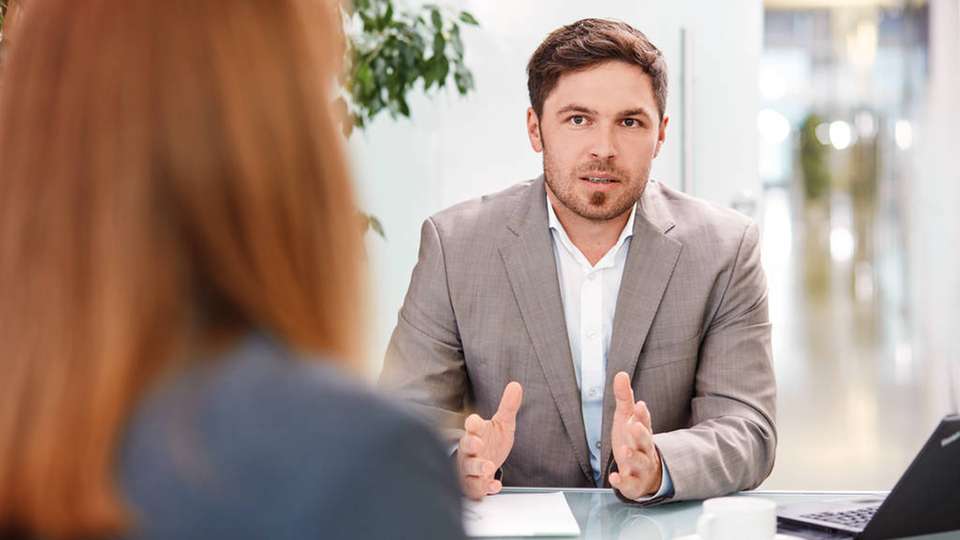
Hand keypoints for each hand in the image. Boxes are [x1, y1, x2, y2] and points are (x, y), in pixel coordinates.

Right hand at [456, 381, 522, 499]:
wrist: (485, 464)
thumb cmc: (490, 442)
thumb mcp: (501, 424)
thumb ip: (508, 407)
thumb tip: (516, 385)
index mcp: (476, 432)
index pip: (471, 425)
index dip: (472, 423)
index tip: (475, 421)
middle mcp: (470, 450)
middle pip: (465, 446)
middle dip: (470, 445)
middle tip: (478, 444)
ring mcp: (470, 468)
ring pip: (468, 468)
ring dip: (477, 468)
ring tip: (488, 467)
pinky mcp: (474, 484)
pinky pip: (475, 488)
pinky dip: (485, 487)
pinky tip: (495, 485)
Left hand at [608, 371, 661, 498]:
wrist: (644, 473)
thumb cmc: (633, 442)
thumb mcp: (626, 419)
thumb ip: (624, 399)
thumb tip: (620, 374)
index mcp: (642, 432)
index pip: (645, 422)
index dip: (642, 415)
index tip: (639, 405)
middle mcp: (644, 449)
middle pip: (645, 441)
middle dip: (641, 433)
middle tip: (634, 425)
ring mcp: (640, 467)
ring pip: (640, 462)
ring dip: (633, 456)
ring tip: (624, 451)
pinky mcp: (634, 483)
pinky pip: (630, 484)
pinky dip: (622, 482)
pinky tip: (614, 477)